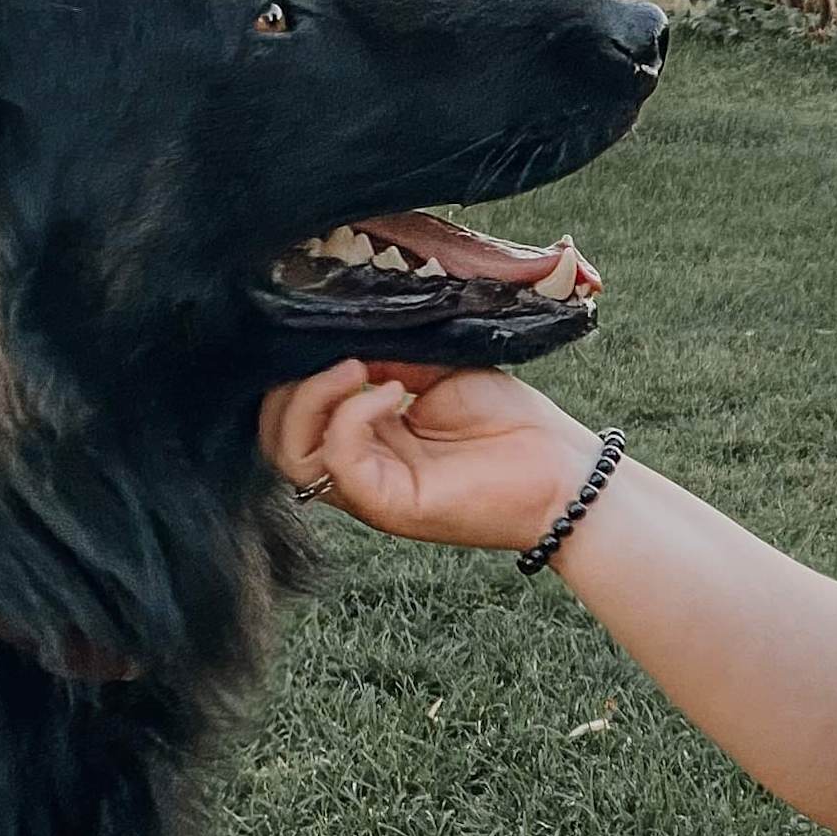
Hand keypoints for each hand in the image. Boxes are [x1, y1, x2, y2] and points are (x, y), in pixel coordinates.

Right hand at [257, 362, 599, 554]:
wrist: (562, 471)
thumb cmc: (510, 424)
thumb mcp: (437, 370)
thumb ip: (385, 355)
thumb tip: (339, 331)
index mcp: (363, 436)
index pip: (288, 411)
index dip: (292, 370)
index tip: (327, 330)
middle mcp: (356, 466)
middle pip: (274, 435)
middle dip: (290, 385)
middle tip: (340, 354)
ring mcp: (368, 489)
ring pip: (290, 453)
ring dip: (312, 398)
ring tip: (357, 367)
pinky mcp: (389, 505)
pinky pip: (339, 461)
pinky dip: (352, 415)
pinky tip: (392, 391)